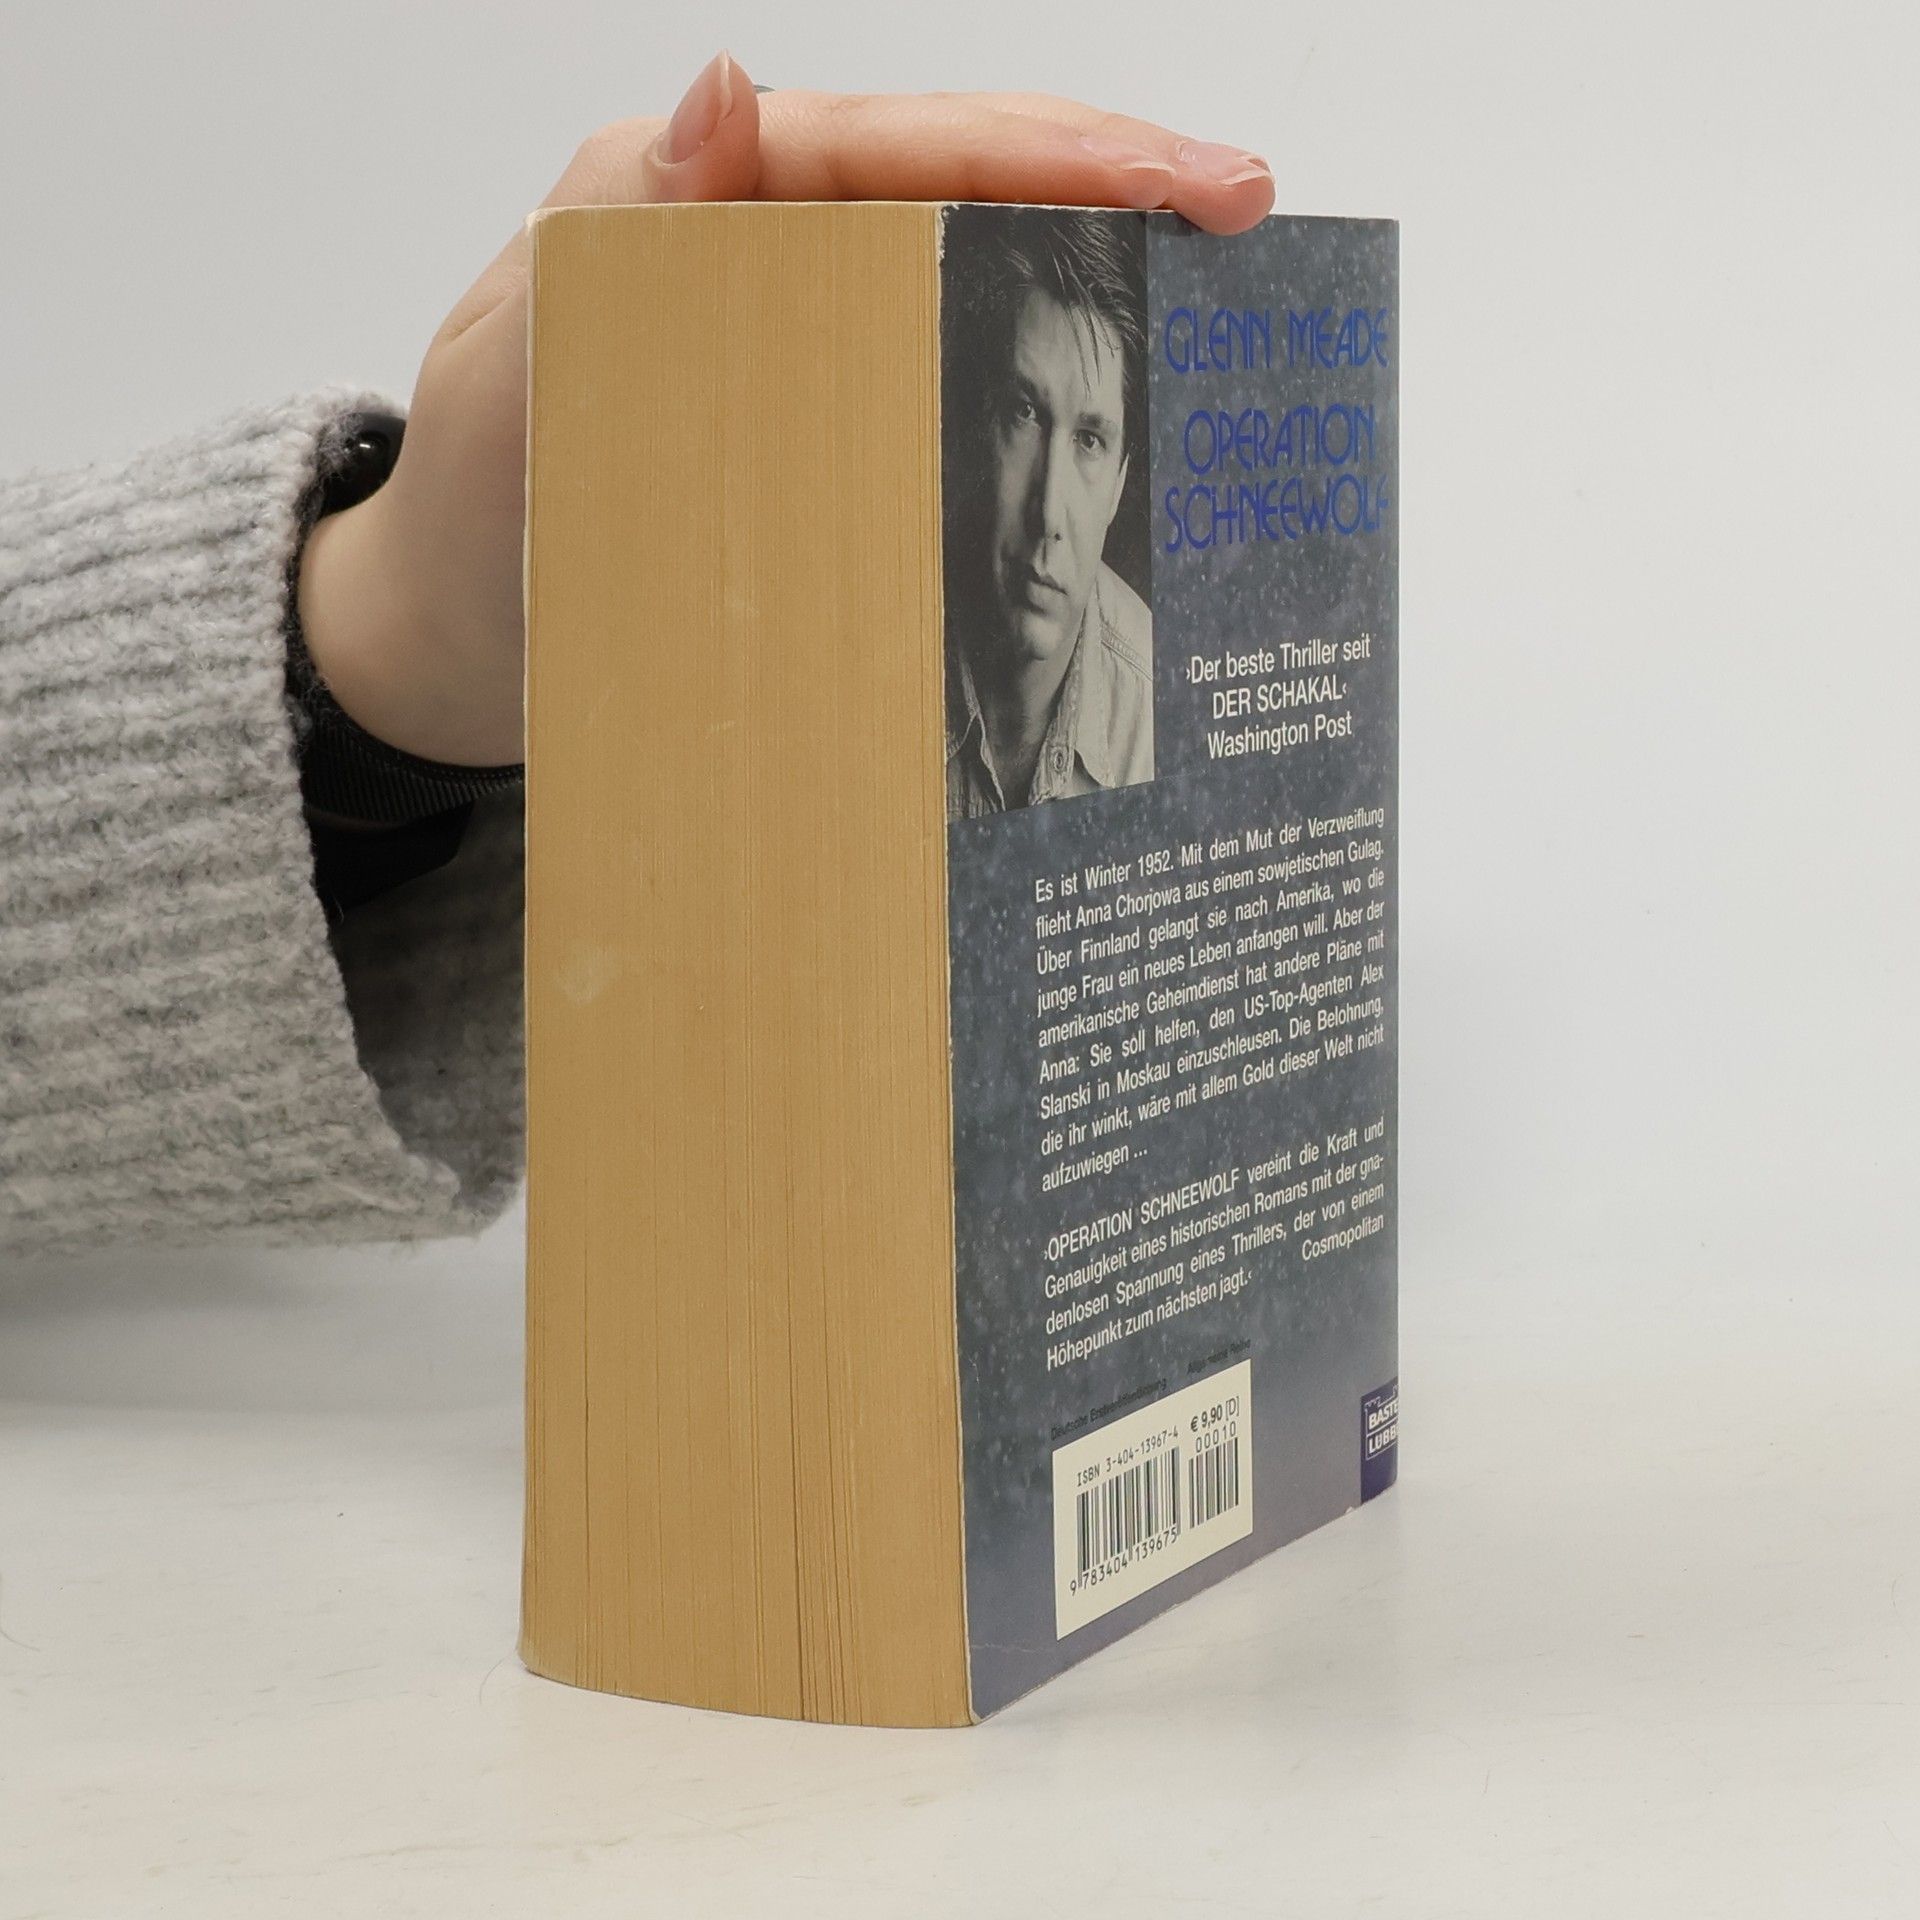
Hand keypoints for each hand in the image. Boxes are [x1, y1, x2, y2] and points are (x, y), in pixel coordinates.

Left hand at [296, 53, 1276, 766]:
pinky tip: (1112, 398)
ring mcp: (793, 330)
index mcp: (690, 194)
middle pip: (958, 184)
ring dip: (1090, 273)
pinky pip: (936, 369)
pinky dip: (1028, 376)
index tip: (1189, 182)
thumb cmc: (470, 515)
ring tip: (1215, 297)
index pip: (898, 145)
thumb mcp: (518, 370)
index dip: (1053, 151)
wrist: (455, 641)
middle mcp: (756, 243)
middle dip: (1110, 188)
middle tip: (1247, 215)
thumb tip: (727, 91)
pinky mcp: (811, 416)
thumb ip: (615, 238)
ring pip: (964, 268)